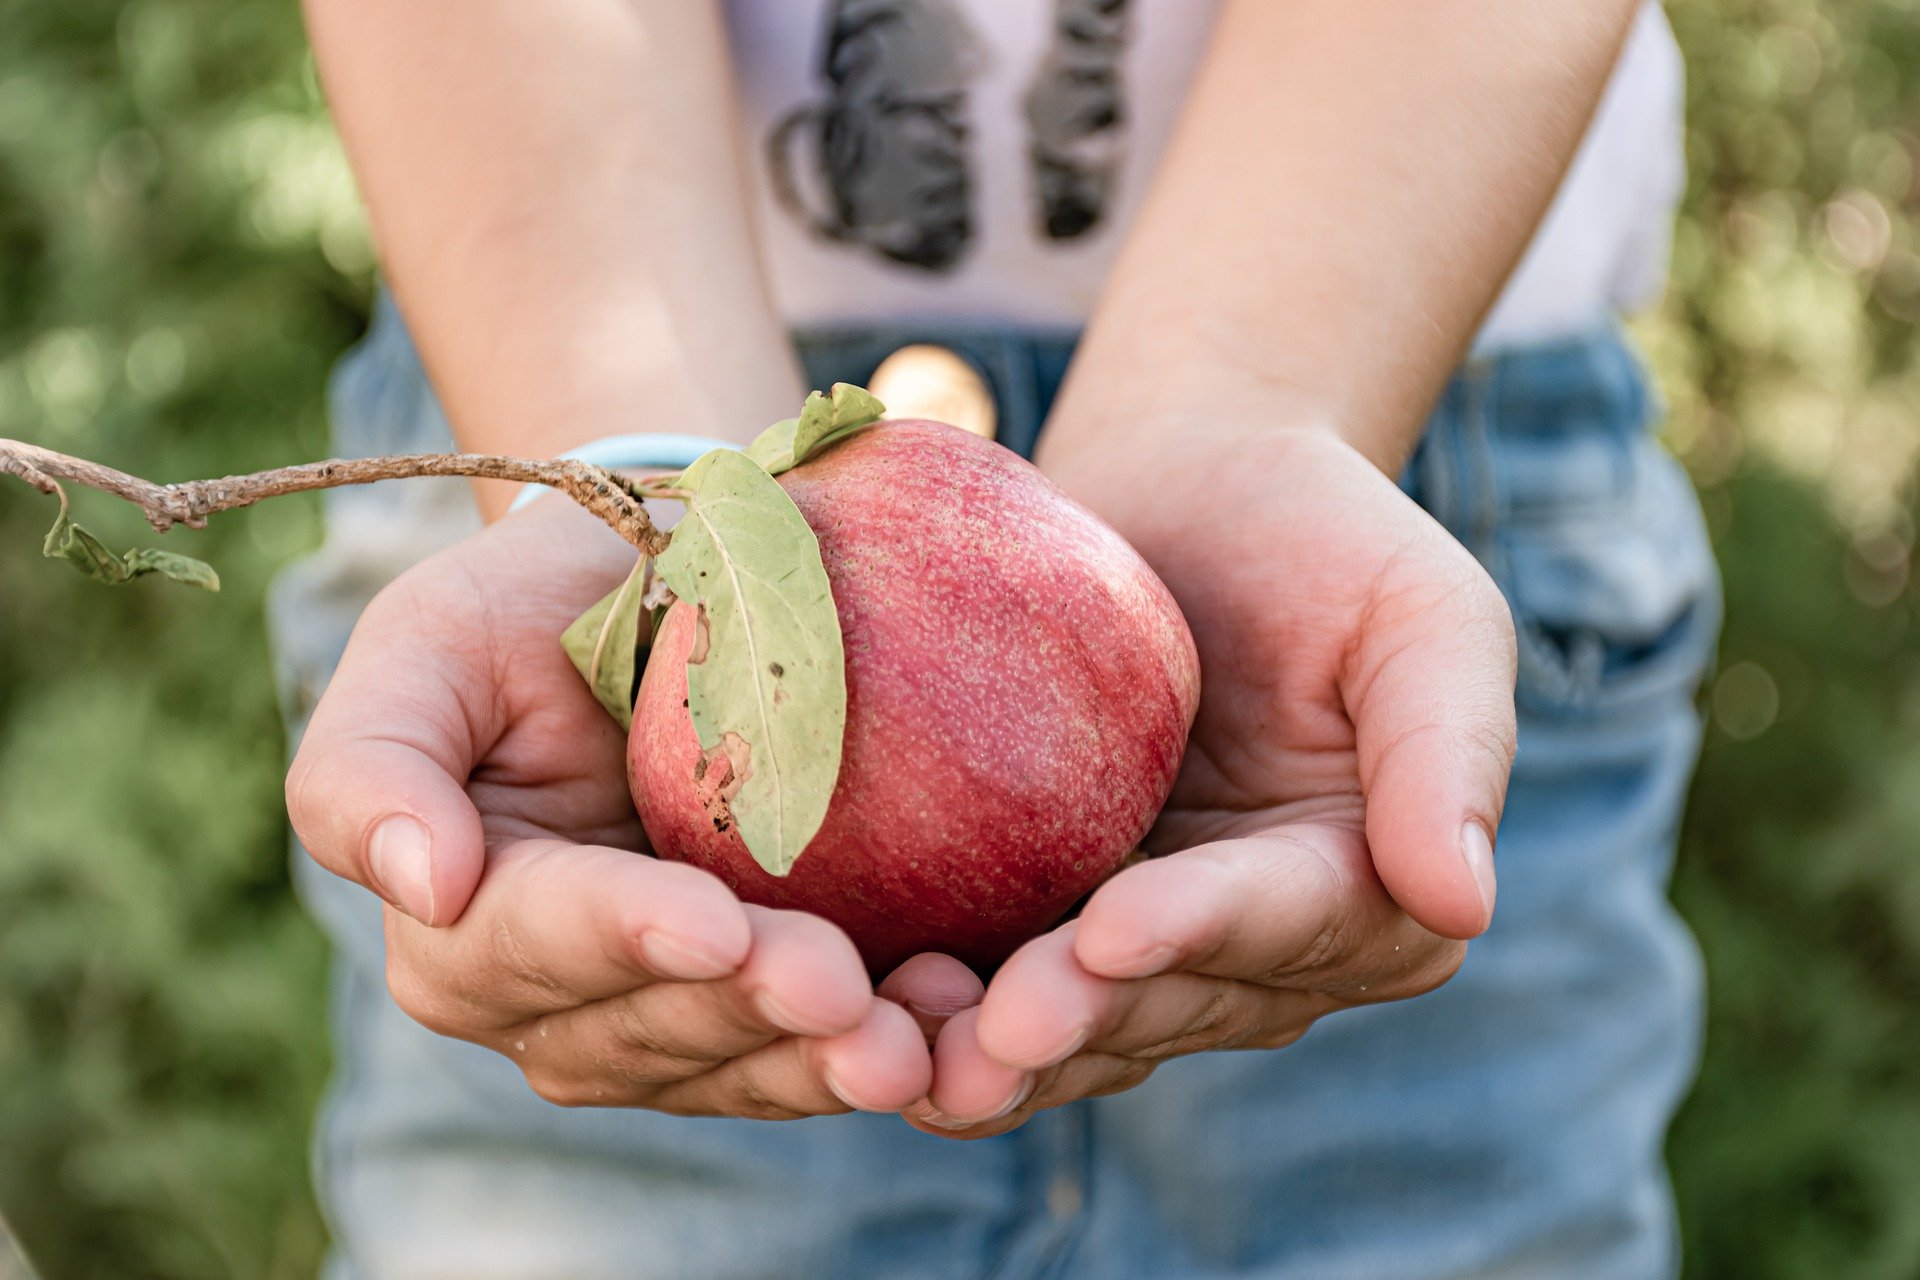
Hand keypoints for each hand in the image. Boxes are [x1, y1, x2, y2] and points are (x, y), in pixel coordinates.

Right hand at [286, 497, 931, 1117]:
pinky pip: (810, 1053)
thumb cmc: (526, 613)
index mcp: (460, 926)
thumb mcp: (426, 644)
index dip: (625, 938)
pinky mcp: (760, 1017)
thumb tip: (427, 885)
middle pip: (650, 1023)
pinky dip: (883, 1046)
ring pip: (737, 1064)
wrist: (652, 603)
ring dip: (823, 1060)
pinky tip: (953, 1028)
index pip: (538, 939)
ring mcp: (662, 1021)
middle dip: (746, 1012)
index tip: (716, 926)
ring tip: (914, 1041)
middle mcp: (551, 1001)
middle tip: (845, 991)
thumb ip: (374, 762)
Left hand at [910, 426, 1516, 1133]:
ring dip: (987, 1049)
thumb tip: (1463, 903)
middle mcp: (1257, 952)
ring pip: (1073, 1024)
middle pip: (1167, 1000)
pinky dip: (929, 1005)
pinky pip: (990, 975)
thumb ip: (1448, 750)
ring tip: (900, 1050)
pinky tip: (851, 1011)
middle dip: (1079, 1020)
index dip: (1199, 935)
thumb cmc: (1321, 535)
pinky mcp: (1043, 916)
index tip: (1109, 933)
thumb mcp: (1423, 615)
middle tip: (984, 1032)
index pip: (1285, 922)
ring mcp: (1143, 947)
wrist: (1188, 488)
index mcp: (1369, 897)